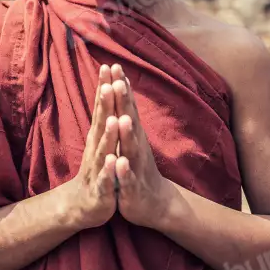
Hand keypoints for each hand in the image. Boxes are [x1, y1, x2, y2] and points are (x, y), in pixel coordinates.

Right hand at [64, 64, 118, 229]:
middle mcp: (96, 148)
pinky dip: (110, 171)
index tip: (109, 66)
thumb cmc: (98, 168)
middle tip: (108, 84)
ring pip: (103, 150)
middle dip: (105, 105)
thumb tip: (108, 86)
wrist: (84, 204)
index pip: (102, 108)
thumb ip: (105, 115)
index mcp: (99, 136)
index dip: (105, 88)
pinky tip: (113, 162)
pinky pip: (107, 179)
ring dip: (108, 136)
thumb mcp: (102, 140)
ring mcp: (98, 168)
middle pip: (101, 123)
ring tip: (112, 120)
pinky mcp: (102, 189)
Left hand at [109, 64, 171, 228]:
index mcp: (132, 135)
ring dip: (126, 134)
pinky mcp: (132, 188)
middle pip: (130, 120)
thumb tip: (121, 85)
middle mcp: (136, 146)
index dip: (120, 87)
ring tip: (121, 118)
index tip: (114, 65)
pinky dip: (124, 171)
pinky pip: (128, 179)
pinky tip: (120, 163)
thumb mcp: (131, 138)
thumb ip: (126, 113)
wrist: (155, 203)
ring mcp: (136, 166)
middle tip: (118, 80)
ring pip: (131, 148)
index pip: (126, 106)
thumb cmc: (138, 166)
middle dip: (124, 102)